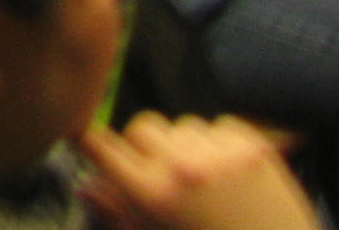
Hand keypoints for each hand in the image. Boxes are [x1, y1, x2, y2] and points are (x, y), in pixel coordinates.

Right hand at [79, 115, 317, 229]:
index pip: (100, 145)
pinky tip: (228, 174)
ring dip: (185, 146)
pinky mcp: (253, 146)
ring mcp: (220, 153)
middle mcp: (182, 167)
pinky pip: (218, 126)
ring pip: (181, 125)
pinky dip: (219, 145)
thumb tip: (86, 188)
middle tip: (161, 173)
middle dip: (146, 147)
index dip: (94, 145)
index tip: (97, 146)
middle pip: (141, 126)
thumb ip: (119, 213)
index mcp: (152, 194)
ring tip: (203, 179)